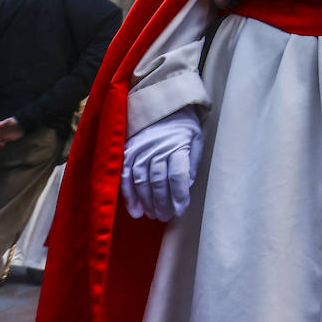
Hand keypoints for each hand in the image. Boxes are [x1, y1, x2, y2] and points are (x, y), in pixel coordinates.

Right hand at [121, 107, 203, 221]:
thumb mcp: (196, 140)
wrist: (161, 104)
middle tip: (165, 217)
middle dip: (162, 203)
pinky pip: (124, 176)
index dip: (178, 196)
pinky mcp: (126, 150)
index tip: (180, 211)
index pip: (177, 175)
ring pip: (141, 181)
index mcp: (178, 144)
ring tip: (152, 215)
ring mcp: (139, 148)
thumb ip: (192, 164)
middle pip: (158, 181)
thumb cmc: (184, 125)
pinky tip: (135, 209)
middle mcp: (157, 147)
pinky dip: (129, 195)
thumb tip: (185, 189)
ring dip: (146, 202)